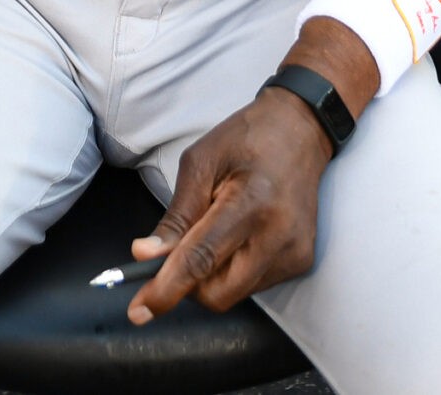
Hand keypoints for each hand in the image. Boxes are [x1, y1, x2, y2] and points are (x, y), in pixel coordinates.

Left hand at [125, 86, 333, 324]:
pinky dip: (233, 271)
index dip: (167, 289)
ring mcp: (294, 252)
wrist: (300, 130)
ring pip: (234, 294)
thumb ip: (176, 215)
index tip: (139, 310)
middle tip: (175, 254)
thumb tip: (146, 256)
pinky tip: (238, 236)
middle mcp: (278, 235)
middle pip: (218, 294)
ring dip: (211, 277)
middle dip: (187, 285)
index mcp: (250, 203)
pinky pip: (253, 285)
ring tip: (216, 231)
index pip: (202, 260)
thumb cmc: (245, 139)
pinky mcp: (302, 261)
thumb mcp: (199, 163)